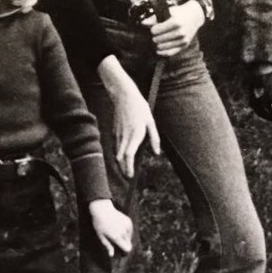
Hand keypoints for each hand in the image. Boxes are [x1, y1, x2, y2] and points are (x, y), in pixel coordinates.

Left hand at [88, 199, 133, 255]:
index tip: (121, 252)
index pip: (127, 249)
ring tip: (116, 233)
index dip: (125, 252)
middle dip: (124, 245)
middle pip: (129, 244)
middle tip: (117, 242)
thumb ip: (108, 246)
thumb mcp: (101, 236)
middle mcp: (123, 232)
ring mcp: (127, 226)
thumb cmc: (99, 224)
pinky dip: (126, 231)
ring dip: (125, 238)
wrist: (102, 209)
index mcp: (116, 237)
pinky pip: (130, 230)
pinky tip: (119, 227)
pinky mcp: (129, 221)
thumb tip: (111, 255)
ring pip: (129, 237)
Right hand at [98, 56, 160, 177]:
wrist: (124, 96)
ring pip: (117, 152)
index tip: (130, 175)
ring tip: (125, 169)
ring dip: (120, 162)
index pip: (129, 155)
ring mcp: (118, 134)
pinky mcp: (115, 131)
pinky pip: (116, 145)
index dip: (128, 167)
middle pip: (121, 157)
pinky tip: (121, 156)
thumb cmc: (140, 108)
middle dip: (123, 168)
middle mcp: (125, 136)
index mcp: (135, 134)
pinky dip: (118, 153)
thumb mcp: (151, 122)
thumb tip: (156, 152)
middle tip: (128, 176)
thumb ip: (154, 138)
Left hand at [144, 0, 204, 56]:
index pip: (157, 30)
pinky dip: (163, 52)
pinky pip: (171, 53)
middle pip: (159, 39)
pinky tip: (158, 50)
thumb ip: (155, 18)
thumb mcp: (168, 12)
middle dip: (155, 37)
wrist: (194, 16)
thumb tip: (143, 23)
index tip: (154, 28)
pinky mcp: (184, 45)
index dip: (153, 29)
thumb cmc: (179, 13)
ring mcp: (183, 40)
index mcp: (176, 22)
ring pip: (163, 47)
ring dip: (158, 44)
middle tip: (156, 34)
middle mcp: (181, 32)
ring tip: (157, 40)